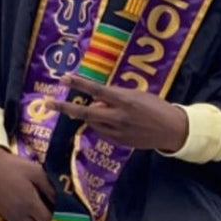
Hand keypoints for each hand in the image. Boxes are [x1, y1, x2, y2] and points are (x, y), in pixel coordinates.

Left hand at [46, 75, 188, 151]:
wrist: (172, 130)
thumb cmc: (156, 106)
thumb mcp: (137, 95)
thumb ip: (115, 98)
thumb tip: (95, 103)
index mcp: (125, 100)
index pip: (97, 91)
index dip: (79, 84)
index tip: (64, 78)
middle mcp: (118, 117)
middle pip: (86, 113)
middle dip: (65, 107)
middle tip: (48, 103)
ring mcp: (118, 132)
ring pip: (92, 123)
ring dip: (88, 115)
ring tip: (90, 109)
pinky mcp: (119, 142)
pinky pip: (102, 132)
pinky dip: (100, 124)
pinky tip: (109, 120)